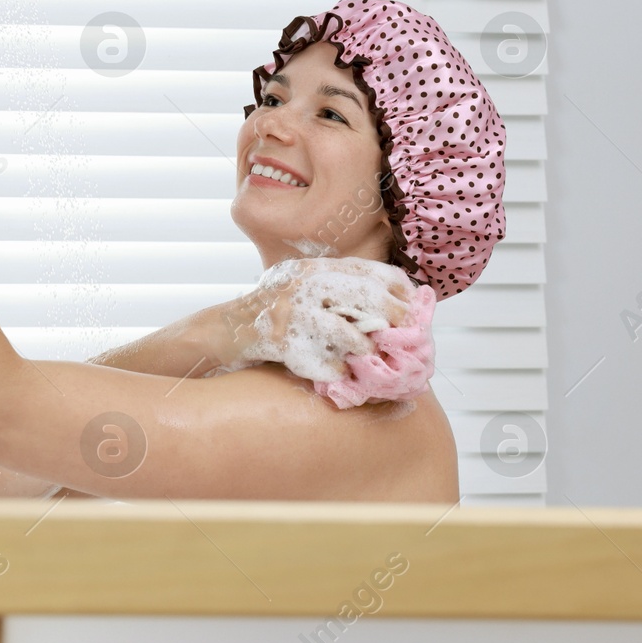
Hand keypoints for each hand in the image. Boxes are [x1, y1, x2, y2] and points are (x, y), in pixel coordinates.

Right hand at [212, 257, 417, 381]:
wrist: (227, 329)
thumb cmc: (275, 311)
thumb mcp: (305, 284)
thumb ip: (339, 288)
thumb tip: (394, 303)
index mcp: (315, 267)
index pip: (367, 271)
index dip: (396, 290)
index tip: (414, 307)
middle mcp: (305, 283)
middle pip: (363, 297)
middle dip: (391, 319)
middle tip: (406, 339)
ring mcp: (292, 312)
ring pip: (345, 331)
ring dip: (365, 349)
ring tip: (371, 358)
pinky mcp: (282, 341)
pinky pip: (320, 360)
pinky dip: (335, 371)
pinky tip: (341, 375)